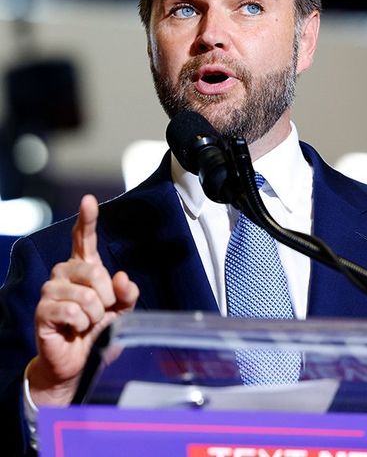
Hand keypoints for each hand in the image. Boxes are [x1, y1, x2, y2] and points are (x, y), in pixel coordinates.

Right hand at [26, 195, 138, 406]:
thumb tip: (123, 278)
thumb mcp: (123, 311)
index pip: (84, 239)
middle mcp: (64, 274)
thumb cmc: (99, 332)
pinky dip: (81, 324)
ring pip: (84, 295)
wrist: (79, 362)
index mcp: (85, 269)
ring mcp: (50, 291)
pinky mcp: (42, 311)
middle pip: (93, 271)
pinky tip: (74, 330)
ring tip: (87, 323)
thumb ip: (127, 293)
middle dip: (107, 296)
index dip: (87, 220)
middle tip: (102, 312)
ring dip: (95, 315)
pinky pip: (71, 311)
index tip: (89, 201)